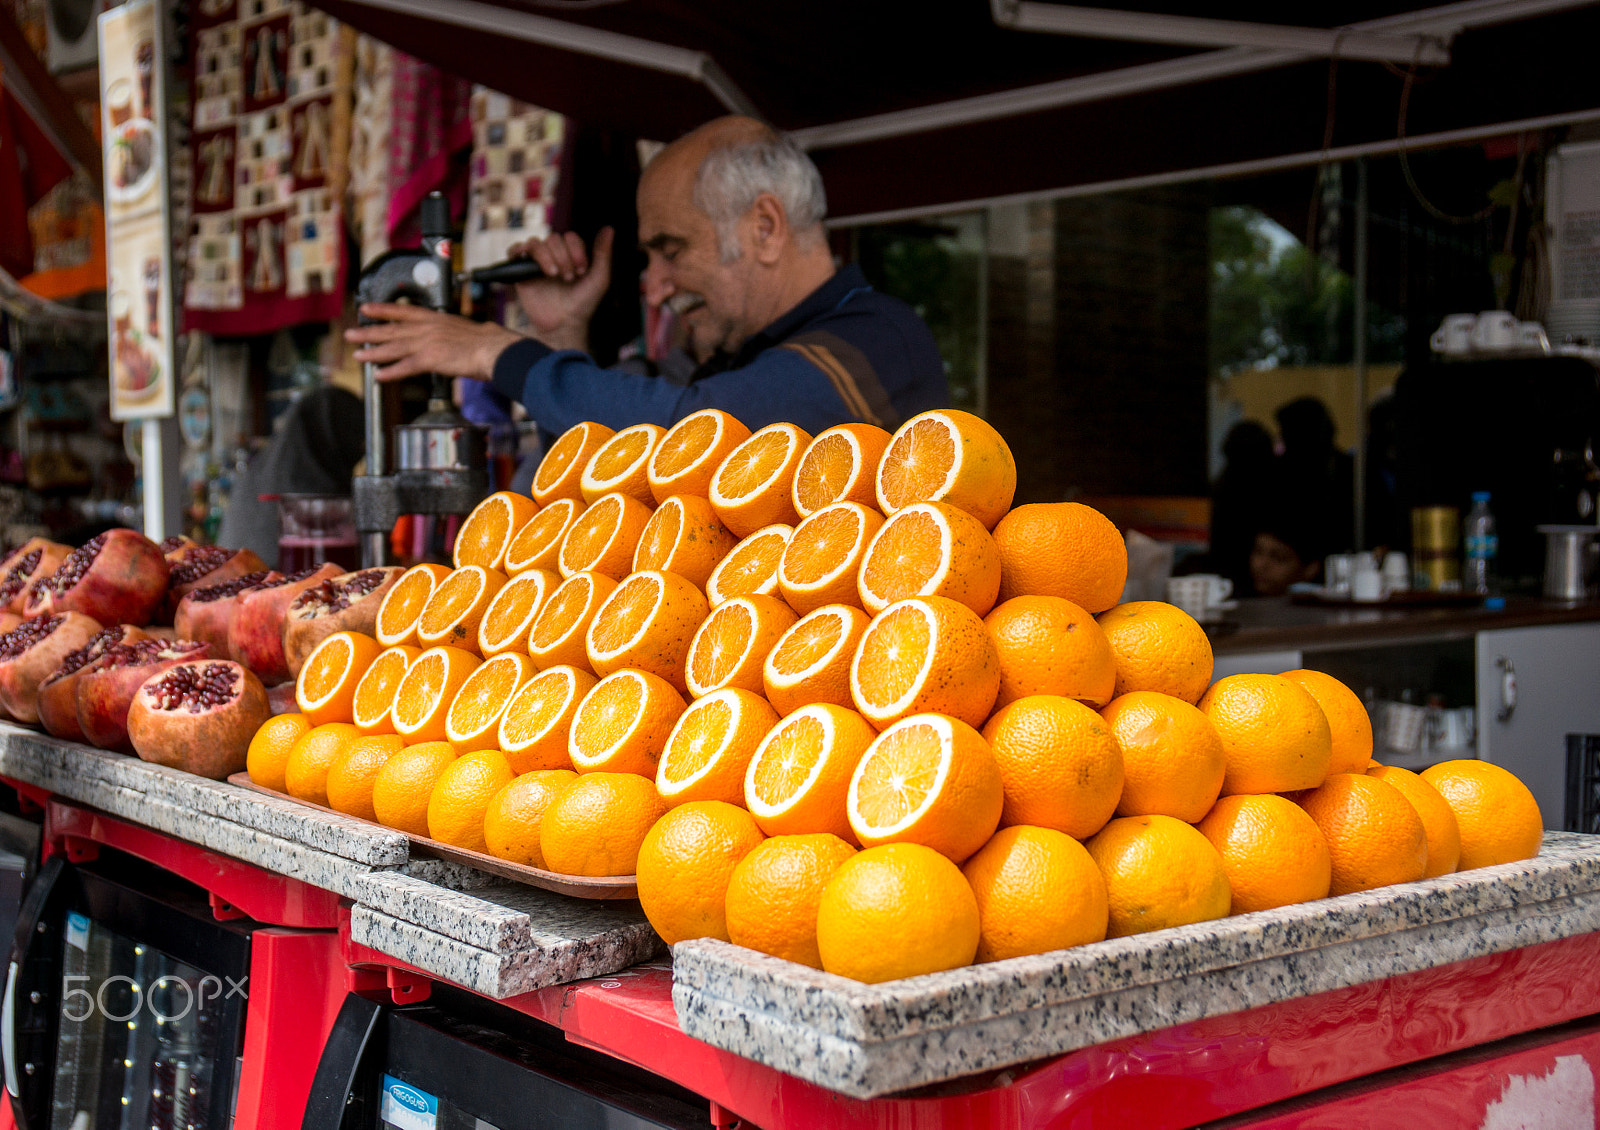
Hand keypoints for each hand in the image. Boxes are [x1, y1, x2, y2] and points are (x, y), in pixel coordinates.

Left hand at [345, 305, 520, 381]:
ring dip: (373, 352)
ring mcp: (427, 343)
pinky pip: (405, 366)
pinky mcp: (431, 359)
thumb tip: (447, 341)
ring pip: (394, 347)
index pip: (403, 311)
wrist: (494, 349)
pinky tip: (378, 375)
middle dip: (369, 331)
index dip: (382, 310)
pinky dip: (391, 372)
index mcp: (436, 318)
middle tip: (351, 334)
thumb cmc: (487, 343)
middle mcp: (427, 328)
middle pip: (392, 330)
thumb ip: (449, 334)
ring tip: (358, 356)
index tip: (366, 308)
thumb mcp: (463, 330)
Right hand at [506, 227, 613, 351]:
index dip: (576, 250)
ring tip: (554, 275)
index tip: (581, 271)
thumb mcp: (599, 278)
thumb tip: (609, 228)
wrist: (564, 323)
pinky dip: (519, 251)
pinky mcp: (520, 271)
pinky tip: (531, 264)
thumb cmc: (583, 303)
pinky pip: (514, 250)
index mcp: (571, 254)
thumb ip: (603, 253)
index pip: (570, 237)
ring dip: (546, 257)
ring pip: (535, 243)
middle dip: (563, 257)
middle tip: (568, 278)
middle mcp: (553, 255)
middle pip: (553, 238)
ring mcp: (536, 262)